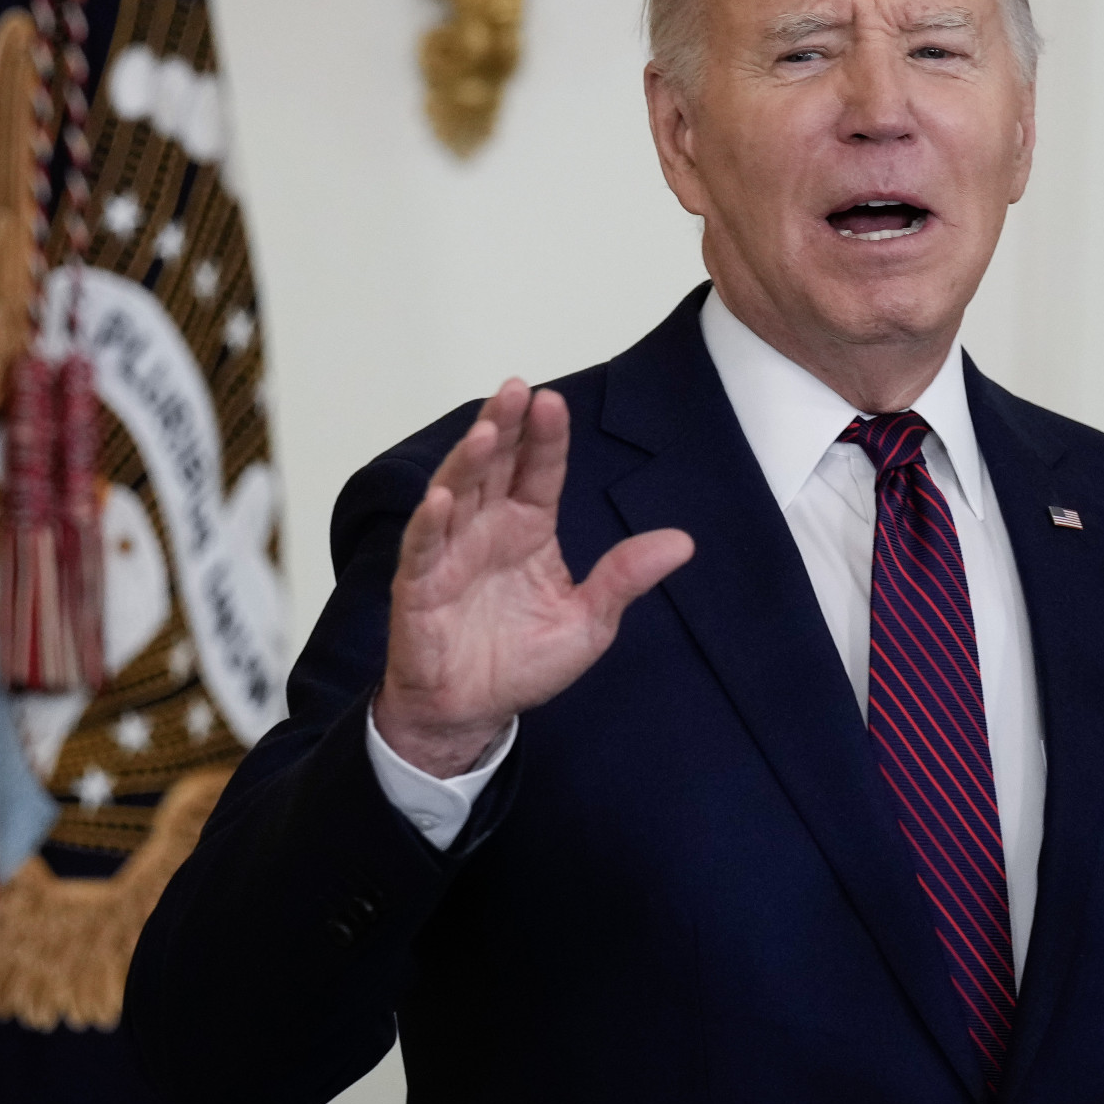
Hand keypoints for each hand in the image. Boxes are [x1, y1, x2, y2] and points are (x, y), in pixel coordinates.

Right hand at [373, 379, 693, 776]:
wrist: (471, 714)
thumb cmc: (523, 663)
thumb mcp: (589, 622)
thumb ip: (625, 578)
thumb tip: (683, 542)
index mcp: (528, 528)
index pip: (539, 471)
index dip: (545, 438)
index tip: (552, 402)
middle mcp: (487, 529)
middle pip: (494, 465)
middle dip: (503, 426)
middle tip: (515, 389)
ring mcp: (449, 552)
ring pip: (456, 492)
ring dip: (467, 461)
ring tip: (486, 431)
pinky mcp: (419, 586)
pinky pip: (422, 547)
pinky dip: (429, 523)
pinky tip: (440, 498)